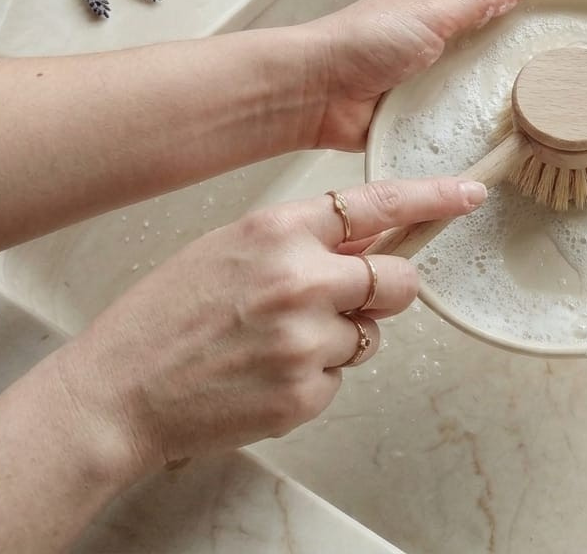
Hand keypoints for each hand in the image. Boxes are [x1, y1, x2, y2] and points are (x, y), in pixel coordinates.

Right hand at [53, 176, 487, 473]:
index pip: (377, 204)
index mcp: (277, 230)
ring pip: (369, 336)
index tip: (468, 194)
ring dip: (338, 340)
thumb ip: (300, 239)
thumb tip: (368, 238)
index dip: (432, 198)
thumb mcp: (230, 248)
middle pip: (398, 280)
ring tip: (273, 344)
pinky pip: (339, 379)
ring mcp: (306, 340)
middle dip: (383, 292)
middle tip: (341, 303)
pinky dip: (313, 379)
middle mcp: (301, 280)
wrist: (118, 391)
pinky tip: (263, 375)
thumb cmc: (166, 315)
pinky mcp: (305, 392)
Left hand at [303, 0, 530, 149]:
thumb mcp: (430, 12)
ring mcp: (418, 89)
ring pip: (464, 100)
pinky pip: (442, 130)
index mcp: (432, 17)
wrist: (317, 92)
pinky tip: (487, 145)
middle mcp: (428, 51)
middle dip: (504, 77)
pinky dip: (457, 135)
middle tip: (547, 93)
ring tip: (528, 125)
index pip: (485, 20)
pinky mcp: (409, 123)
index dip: (515, 30)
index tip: (553, 46)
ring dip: (482, 110)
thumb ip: (477, 1)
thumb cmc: (366, 42)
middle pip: (479, 65)